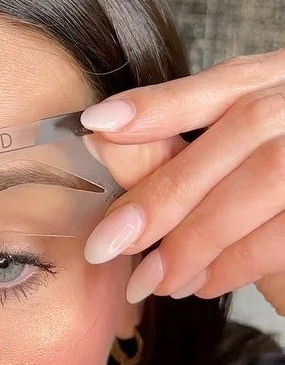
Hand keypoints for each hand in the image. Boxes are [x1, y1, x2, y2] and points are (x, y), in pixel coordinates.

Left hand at [79, 50, 284, 315]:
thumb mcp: (238, 165)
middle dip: (169, 188)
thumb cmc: (273, 208)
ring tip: (154, 278)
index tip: (96, 124)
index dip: (163, 101)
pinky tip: (201, 284)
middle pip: (243, 127)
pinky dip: (238, 260)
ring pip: (267, 176)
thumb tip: (100, 143)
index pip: (227, 80)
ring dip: (200, 234)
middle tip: (108, 242)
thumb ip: (189, 154)